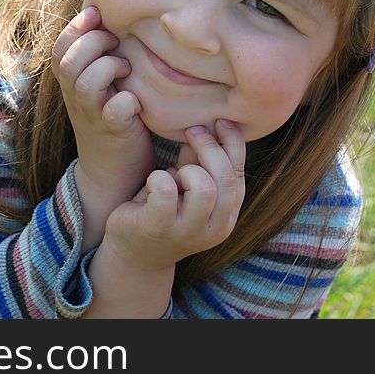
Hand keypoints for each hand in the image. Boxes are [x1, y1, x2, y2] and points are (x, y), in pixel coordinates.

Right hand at [51, 6, 155, 200]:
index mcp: (71, 85)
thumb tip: (108, 20)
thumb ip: (96, 60)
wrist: (111, 173)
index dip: (74, 27)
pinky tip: (136, 100)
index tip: (96, 13)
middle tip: (116, 42)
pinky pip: (115, 111)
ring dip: (108, 67)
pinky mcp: (115, 132)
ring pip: (86, 83)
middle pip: (69, 62)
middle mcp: (77, 99)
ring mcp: (94, 116)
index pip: (59, 49)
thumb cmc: (111, 120)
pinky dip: (126, 101)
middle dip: (93, 42)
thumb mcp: (97, 88)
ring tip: (125, 69)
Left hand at [101, 119, 245, 270]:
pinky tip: (152, 181)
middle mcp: (215, 228)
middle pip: (225, 179)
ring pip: (204, 188)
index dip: (233, 143)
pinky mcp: (158, 228)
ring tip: (173, 172)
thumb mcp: (187, 186)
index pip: (240, 174)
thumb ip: (200, 162)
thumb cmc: (164, 211)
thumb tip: (207, 127)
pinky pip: (165, 192)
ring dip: (187, 170)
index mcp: (227, 215)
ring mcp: (187, 232)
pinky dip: (159, 178)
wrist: (134, 253)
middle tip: (191, 131)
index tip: (219, 121)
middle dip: (209, 148)